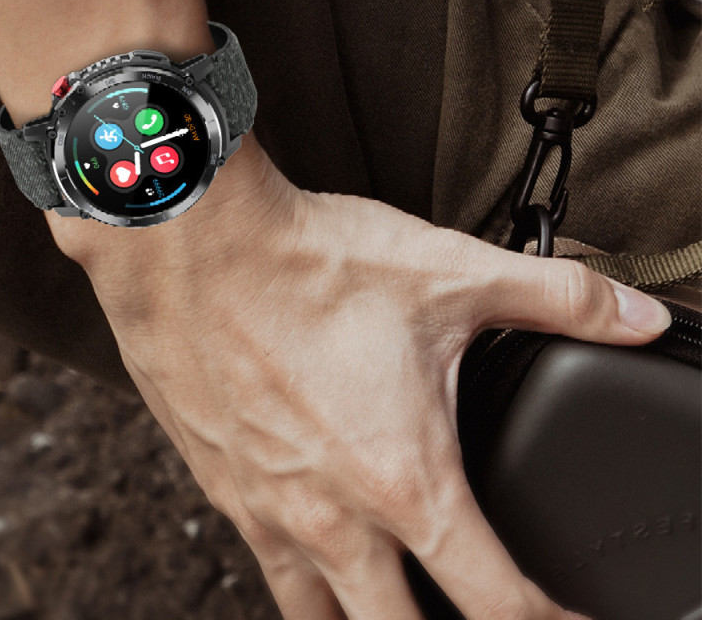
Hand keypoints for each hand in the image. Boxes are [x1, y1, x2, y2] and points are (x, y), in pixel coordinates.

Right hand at [49, 138, 667, 619]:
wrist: (190, 242)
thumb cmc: (305, 263)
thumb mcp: (449, 273)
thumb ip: (557, 299)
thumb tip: (635, 316)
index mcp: (401, 479)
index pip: (497, 603)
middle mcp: (330, 516)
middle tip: (475, 618)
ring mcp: (263, 508)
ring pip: (317, 617)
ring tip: (386, 611)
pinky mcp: (214, 481)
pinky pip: (262, 560)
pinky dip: (297, 572)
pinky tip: (304, 542)